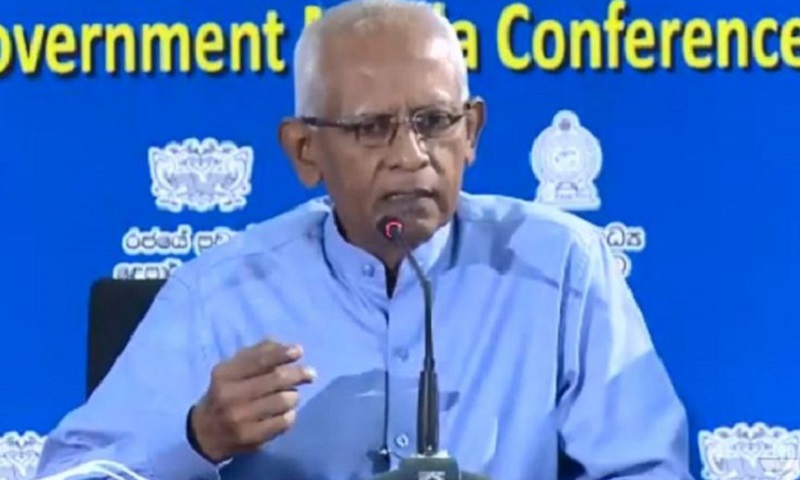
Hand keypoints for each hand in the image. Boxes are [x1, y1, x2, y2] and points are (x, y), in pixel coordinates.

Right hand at [189, 340, 316, 461]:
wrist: (205, 434)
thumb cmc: (225, 394)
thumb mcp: (232, 370)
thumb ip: (255, 354)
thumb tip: (282, 344)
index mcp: (224, 374)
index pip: (259, 359)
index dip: (282, 353)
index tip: (299, 351)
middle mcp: (230, 395)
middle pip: (275, 379)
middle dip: (298, 374)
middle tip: (310, 374)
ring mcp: (240, 418)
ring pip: (283, 400)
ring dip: (294, 396)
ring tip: (292, 395)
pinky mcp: (250, 437)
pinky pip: (283, 422)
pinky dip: (290, 415)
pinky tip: (286, 413)